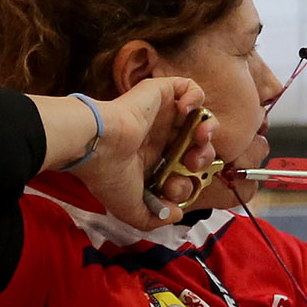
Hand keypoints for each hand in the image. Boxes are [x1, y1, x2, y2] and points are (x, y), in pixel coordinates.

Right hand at [58, 78, 213, 229]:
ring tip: (199, 137)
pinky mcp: (160, 94)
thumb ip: (157, 218)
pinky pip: (189, 87)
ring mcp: (161, 116)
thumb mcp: (132, 211)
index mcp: (153, 162)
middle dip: (204, 158)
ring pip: (200, 119)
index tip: (177, 186)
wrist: (97, 146)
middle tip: (191, 162)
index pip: (185, 171)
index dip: (190, 182)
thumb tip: (177, 214)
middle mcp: (159, 139)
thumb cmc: (109, 176)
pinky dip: (197, 97)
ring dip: (208, 130)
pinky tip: (187, 111)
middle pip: (198, 146)